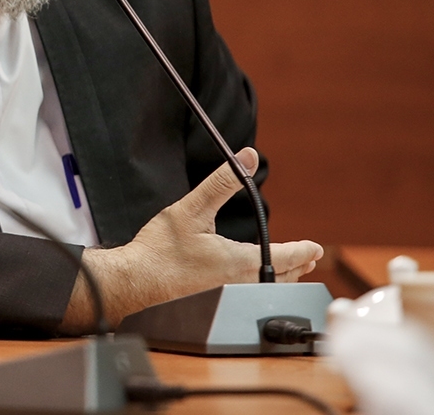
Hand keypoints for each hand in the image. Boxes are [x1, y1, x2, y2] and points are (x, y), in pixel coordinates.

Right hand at [59, 148, 322, 332]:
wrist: (136, 278)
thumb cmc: (161, 247)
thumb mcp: (192, 208)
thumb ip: (222, 182)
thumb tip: (248, 157)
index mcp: (241, 261)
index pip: (285, 257)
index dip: (303, 250)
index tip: (316, 248)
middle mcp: (240, 281)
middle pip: (281, 275)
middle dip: (298, 265)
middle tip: (311, 257)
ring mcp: (227, 292)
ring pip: (267, 286)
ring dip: (284, 276)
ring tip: (290, 269)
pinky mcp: (214, 296)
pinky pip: (251, 290)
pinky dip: (264, 282)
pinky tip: (252, 276)